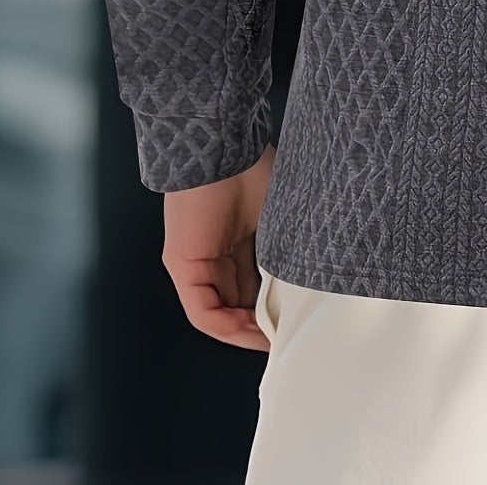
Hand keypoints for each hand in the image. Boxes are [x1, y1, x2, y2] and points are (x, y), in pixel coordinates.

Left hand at [161, 140, 275, 349]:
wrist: (223, 145)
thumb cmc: (254, 170)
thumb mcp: (278, 218)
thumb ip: (283, 250)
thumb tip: (304, 283)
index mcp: (236, 240)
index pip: (252, 286)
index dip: (272, 308)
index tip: (295, 321)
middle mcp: (212, 256)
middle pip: (235, 304)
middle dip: (260, 326)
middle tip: (287, 336)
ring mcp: (194, 263)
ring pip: (218, 312)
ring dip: (245, 332)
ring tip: (272, 341)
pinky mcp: (182, 265)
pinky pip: (202, 310)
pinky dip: (227, 327)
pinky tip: (252, 332)